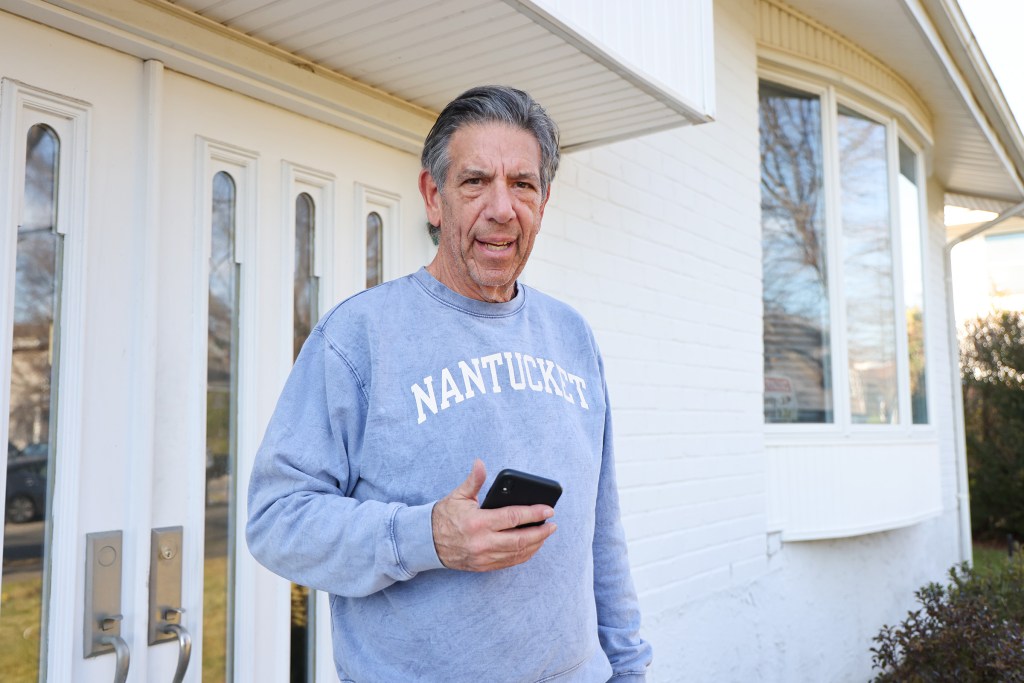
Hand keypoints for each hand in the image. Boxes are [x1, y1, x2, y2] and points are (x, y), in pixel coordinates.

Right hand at [431, 459, 556, 571]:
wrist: (426, 542)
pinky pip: (509, 562)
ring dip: (535, 544)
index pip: (513, 518)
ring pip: (517, 553)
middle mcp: (482, 542)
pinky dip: (524, 555)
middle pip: (520, 540)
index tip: (549, 510)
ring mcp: (483, 557)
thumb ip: (474, 480)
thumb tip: (480, 463)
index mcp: (477, 522)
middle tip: (552, 524)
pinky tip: (532, 546)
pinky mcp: (483, 566)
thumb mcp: (458, 495)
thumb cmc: (444, 516)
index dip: (534, 514)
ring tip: (545, 534)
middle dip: (540, 532)